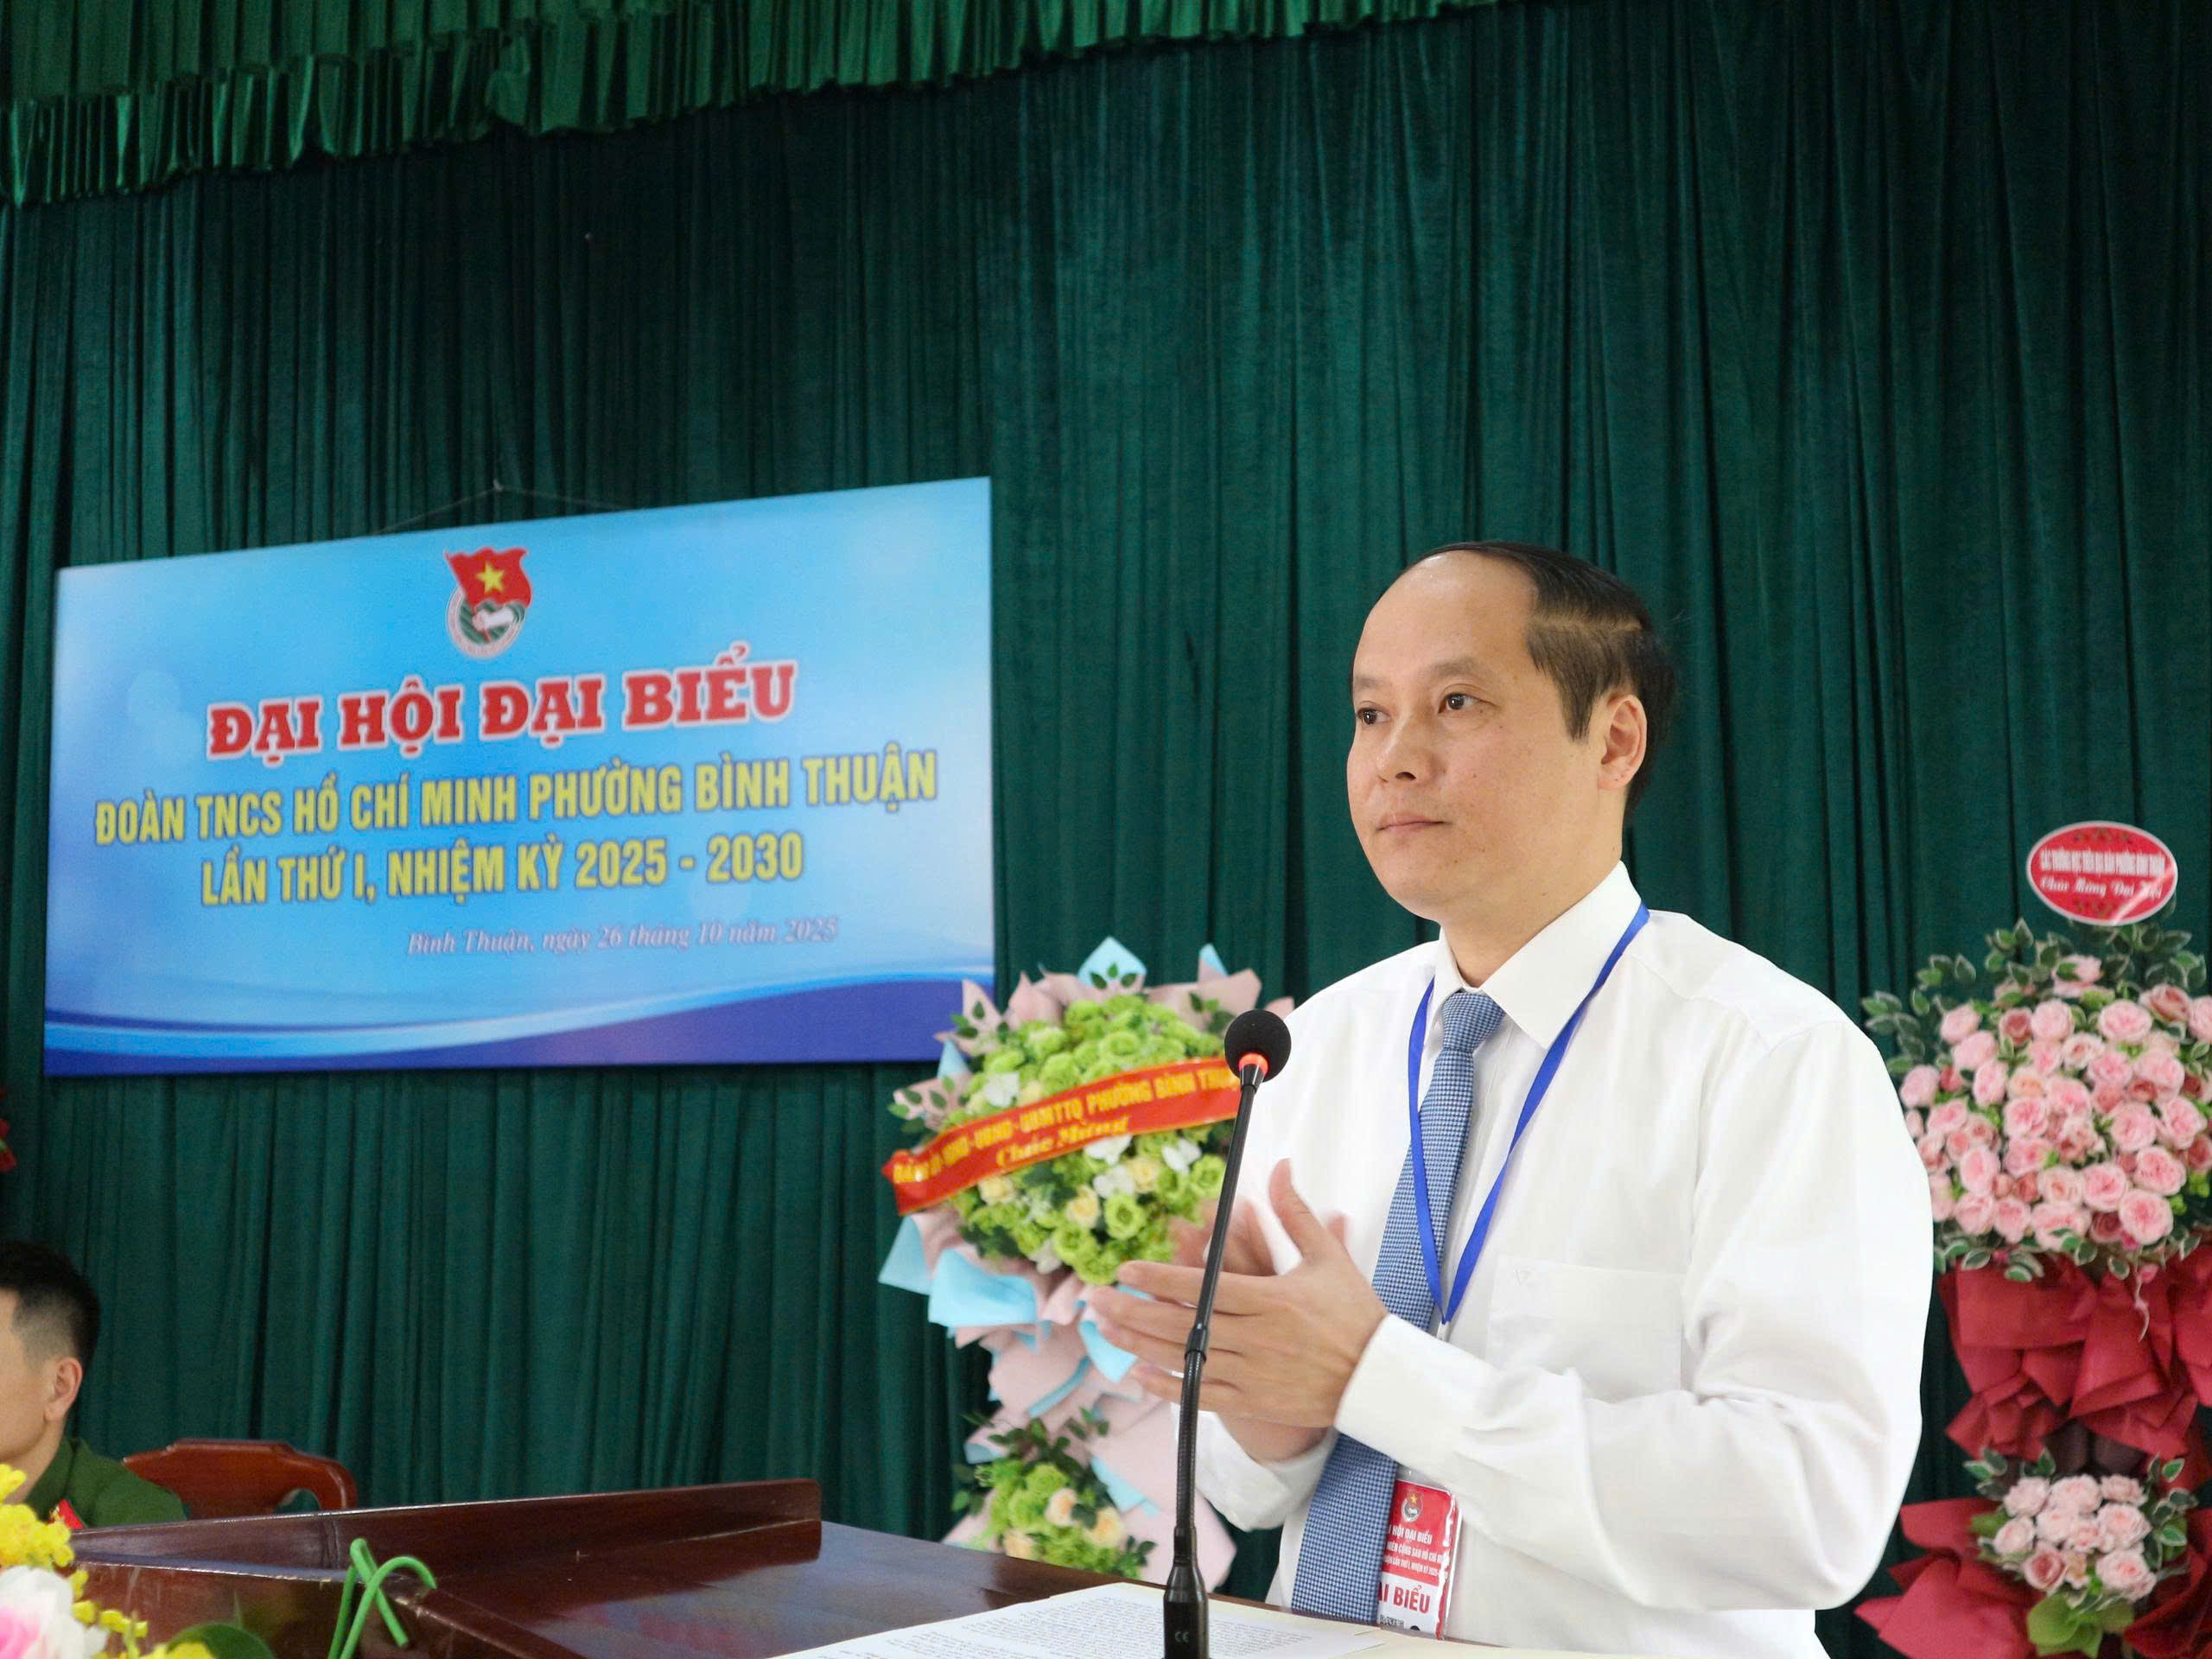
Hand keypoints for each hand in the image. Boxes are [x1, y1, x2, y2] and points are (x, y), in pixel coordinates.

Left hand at [1088, 1159, 1387, 1462]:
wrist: (1380, 1380)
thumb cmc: (1356, 1315)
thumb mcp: (1329, 1258)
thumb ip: (1296, 1213)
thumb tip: (1280, 1166)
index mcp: (1270, 1299)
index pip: (1202, 1286)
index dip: (1160, 1278)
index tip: (1126, 1270)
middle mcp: (1255, 1337)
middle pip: (1181, 1323)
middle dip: (1133, 1310)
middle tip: (1096, 1299)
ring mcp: (1252, 1373)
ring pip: (1184, 1358)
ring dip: (1139, 1344)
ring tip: (1106, 1330)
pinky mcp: (1253, 1401)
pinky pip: (1201, 1394)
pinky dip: (1167, 1385)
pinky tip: (1138, 1375)